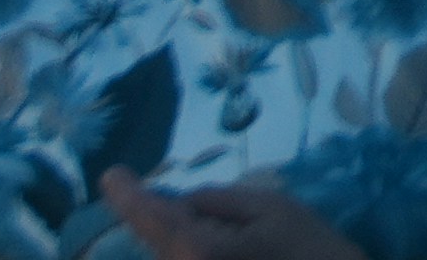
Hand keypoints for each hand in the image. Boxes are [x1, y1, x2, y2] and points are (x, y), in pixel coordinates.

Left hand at [101, 174, 372, 259]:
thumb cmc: (314, 253)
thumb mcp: (273, 208)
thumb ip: (218, 200)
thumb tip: (183, 205)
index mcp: (196, 250)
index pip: (149, 217)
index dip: (127, 195)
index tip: (112, 175)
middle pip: (162, 239)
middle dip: (170, 218)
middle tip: (210, 209)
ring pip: (176, 256)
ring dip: (188, 239)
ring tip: (241, 235)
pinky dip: (197, 251)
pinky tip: (236, 248)